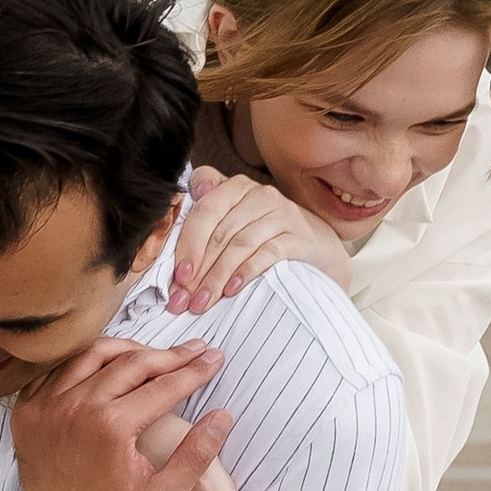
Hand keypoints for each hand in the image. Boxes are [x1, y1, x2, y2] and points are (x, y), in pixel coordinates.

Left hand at [9, 337, 230, 490]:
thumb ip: (196, 455)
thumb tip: (223, 416)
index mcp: (111, 427)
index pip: (163, 385)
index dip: (194, 371)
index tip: (214, 359)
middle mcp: (75, 408)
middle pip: (131, 363)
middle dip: (168, 355)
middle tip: (193, 350)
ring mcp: (46, 406)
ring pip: (93, 355)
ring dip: (128, 351)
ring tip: (154, 355)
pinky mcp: (28, 410)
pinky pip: (59, 371)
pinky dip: (87, 363)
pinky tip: (109, 368)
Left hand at [165, 168, 354, 310]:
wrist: (321, 253)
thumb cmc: (269, 241)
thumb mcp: (236, 227)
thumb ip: (205, 226)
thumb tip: (170, 246)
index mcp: (236, 188)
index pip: (203, 210)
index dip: (186, 243)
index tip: (176, 276)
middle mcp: (259, 194)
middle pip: (218, 231)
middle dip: (197, 269)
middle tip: (182, 299)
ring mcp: (282, 213)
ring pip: (239, 244)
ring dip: (216, 277)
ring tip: (202, 303)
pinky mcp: (300, 235)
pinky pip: (267, 252)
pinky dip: (246, 272)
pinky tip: (232, 290)